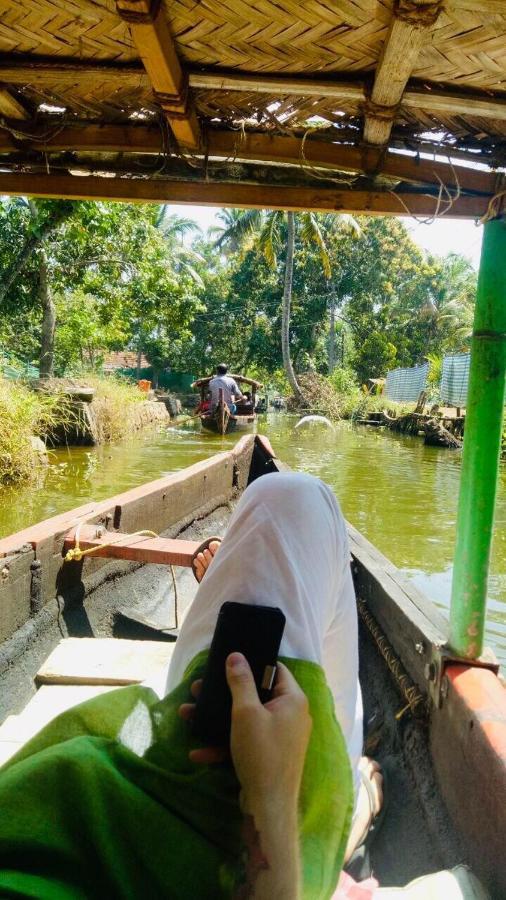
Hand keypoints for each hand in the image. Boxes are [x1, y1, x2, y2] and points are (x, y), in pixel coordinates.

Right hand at [179, 655, 310, 898]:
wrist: (268, 808)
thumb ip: (241, 682)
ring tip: (188, 714)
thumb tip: (236, 655)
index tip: (228, 660)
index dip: (253, 662)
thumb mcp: (246, 713)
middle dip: (224, 693)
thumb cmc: (261, 753)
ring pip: (245, 720)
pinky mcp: (268, 755)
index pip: (275, 669)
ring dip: (217, 719)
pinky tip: (198, 753)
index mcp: (293, 699)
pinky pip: (246, 741)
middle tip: (198, 689)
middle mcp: (291, 715)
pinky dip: (225, 744)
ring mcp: (280, 737)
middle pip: (255, 694)